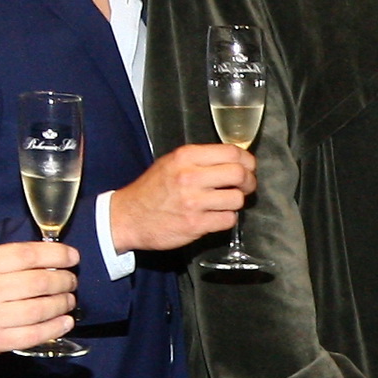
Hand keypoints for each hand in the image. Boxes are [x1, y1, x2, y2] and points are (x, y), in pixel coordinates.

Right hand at [0, 240, 76, 359]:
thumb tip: (40, 256)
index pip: (27, 255)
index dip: (56, 254)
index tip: (72, 256)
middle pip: (39, 283)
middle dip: (63, 280)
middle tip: (71, 280)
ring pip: (40, 309)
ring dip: (62, 304)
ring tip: (69, 300)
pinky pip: (32, 335)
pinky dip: (54, 328)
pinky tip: (64, 323)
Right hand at [111, 142, 256, 252]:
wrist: (128, 217)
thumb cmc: (152, 190)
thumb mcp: (171, 163)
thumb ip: (200, 159)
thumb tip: (234, 160)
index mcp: (185, 157)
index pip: (232, 153)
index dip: (247, 161)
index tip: (249, 167)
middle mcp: (190, 177)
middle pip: (239, 174)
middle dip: (249, 181)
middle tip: (245, 186)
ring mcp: (193, 202)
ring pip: (237, 199)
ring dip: (236, 202)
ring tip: (226, 202)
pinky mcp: (195, 224)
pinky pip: (228, 220)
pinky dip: (226, 219)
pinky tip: (216, 216)